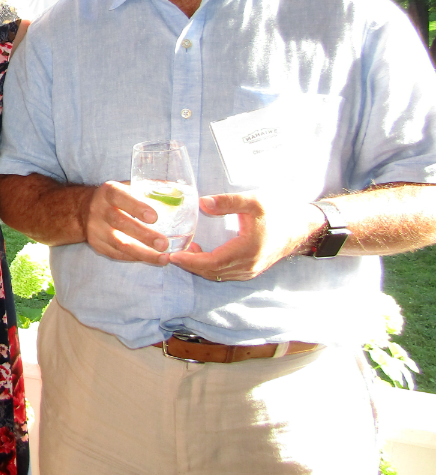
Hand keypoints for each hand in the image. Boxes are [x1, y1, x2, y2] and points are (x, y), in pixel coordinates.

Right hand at [82, 181, 170, 264]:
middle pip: (120, 223)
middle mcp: (99, 210)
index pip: (120, 197)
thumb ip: (148, 190)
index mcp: (108, 192)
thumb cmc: (116, 199)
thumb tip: (180, 192)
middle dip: (144, 235)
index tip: (154, 217)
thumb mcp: (126, 187)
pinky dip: (136, 258)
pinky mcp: (97, 245)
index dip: (136, 207)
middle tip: (164, 244)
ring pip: (119, 244)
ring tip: (164, 258)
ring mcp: (96, 230)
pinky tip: (152, 259)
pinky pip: (118, 254)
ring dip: (143, 253)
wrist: (84, 210)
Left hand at [169, 193, 323, 280]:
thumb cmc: (279, 212)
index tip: (173, 255)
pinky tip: (202, 252)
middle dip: (190, 265)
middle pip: (212, 272)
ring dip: (199, 266)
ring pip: (218, 274)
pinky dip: (210, 267)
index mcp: (247, 251)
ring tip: (184, 250)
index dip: (190, 260)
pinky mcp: (252, 268)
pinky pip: (226, 273)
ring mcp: (251, 269)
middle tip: (171, 254)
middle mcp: (248, 265)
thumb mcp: (253, 201)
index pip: (211, 263)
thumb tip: (202, 203)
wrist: (304, 226)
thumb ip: (227, 202)